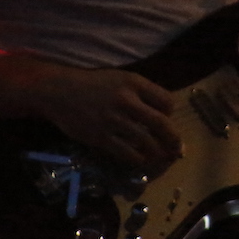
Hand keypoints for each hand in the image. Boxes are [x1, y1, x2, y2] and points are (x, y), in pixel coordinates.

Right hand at [37, 67, 182, 175]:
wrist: (60, 91)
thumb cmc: (93, 84)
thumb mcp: (120, 78)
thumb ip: (141, 92)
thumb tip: (162, 113)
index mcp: (134, 83)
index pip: (166, 101)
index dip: (171, 114)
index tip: (168, 121)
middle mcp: (127, 100)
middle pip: (161, 124)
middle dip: (173, 139)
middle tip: (178, 149)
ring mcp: (113, 120)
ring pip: (146, 142)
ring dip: (157, 153)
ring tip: (161, 158)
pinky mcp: (101, 137)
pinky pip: (127, 153)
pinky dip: (138, 159)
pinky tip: (140, 160)